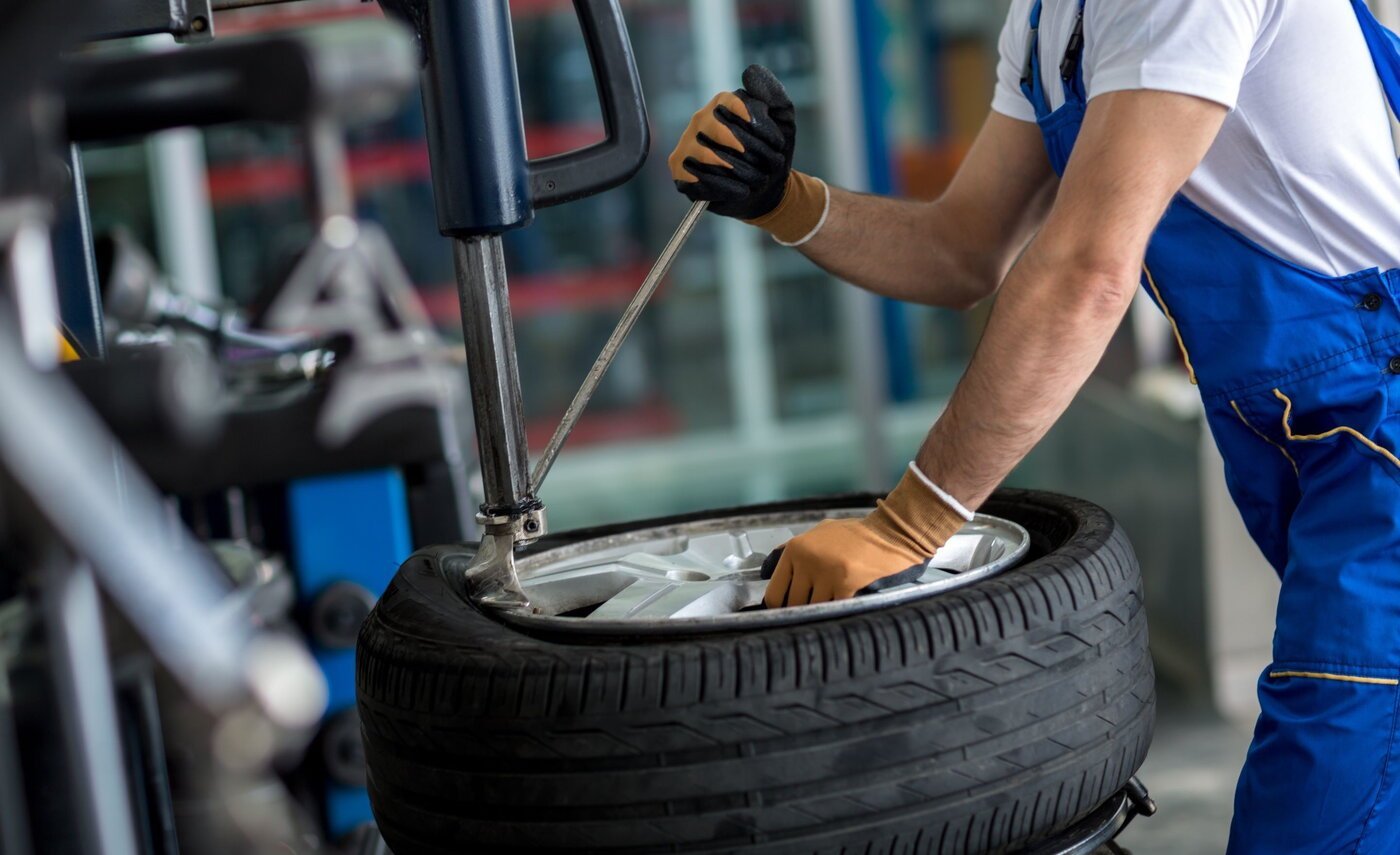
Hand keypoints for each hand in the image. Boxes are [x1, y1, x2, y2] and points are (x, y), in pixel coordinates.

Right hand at [668, 65, 827, 244]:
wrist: (765, 190)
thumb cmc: (771, 153)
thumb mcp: (783, 123)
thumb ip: (773, 95)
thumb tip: (749, 72)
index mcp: (722, 103)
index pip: (737, 106)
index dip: (760, 128)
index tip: (778, 145)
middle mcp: (700, 120)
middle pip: (723, 131)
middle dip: (753, 153)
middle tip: (770, 166)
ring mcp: (686, 144)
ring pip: (710, 156)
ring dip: (742, 172)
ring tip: (758, 180)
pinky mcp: (680, 170)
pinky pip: (697, 178)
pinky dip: (725, 188)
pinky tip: (741, 191)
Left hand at [763, 466, 969, 607]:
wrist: (890, 533)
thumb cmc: (855, 535)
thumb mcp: (819, 533)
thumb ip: (794, 551)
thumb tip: (768, 572)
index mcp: (795, 549)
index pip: (774, 592)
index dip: (780, 608)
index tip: (787, 614)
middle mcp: (806, 560)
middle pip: (793, 605)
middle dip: (802, 611)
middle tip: (812, 612)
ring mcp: (825, 573)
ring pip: (814, 609)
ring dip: (822, 611)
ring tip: (832, 605)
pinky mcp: (845, 583)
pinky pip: (835, 608)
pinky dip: (839, 609)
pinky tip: (846, 603)